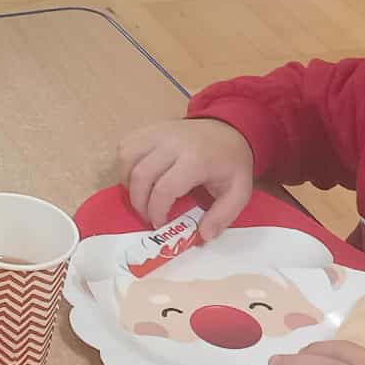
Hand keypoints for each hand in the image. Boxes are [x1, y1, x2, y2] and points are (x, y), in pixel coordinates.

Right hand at [116, 117, 254, 238]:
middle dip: (139, 203)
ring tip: (141, 196)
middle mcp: (173, 143)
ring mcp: (158, 132)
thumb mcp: (239, 192)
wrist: (229, 128)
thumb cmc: (231, 163)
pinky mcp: (149, 129)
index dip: (156, 211)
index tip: (160, 223)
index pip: (164, 189)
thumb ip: (223, 216)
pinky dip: (125, 165)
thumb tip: (203, 235)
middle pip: (140, 175)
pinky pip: (125, 146)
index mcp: (196, 159)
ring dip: (127, 183)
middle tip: (148, 216)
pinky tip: (137, 177)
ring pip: (127, 158)